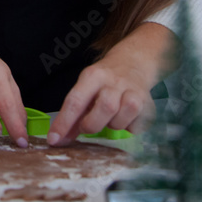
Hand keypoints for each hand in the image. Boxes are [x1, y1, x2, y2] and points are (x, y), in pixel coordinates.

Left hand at [47, 23, 171, 145]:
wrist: (134, 62)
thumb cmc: (104, 80)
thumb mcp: (86, 88)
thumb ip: (74, 113)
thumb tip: (58, 139)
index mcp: (92, 76)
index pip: (75, 101)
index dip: (64, 123)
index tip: (54, 139)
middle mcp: (113, 81)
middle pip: (104, 108)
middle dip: (92, 125)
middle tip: (87, 126)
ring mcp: (133, 91)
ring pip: (121, 119)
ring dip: (111, 126)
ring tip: (109, 118)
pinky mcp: (148, 103)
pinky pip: (135, 126)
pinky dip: (127, 128)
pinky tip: (125, 117)